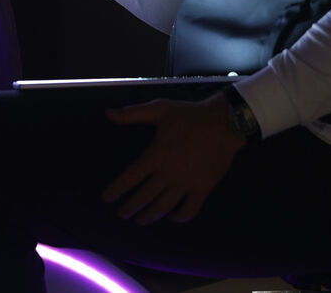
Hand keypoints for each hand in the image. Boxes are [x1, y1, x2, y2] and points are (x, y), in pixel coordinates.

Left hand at [102, 94, 244, 223]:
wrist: (224, 123)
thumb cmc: (189, 115)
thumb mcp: (159, 109)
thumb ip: (132, 114)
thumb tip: (108, 114)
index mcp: (155, 155)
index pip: (130, 178)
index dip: (116, 190)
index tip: (106, 199)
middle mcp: (168, 174)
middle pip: (144, 197)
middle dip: (130, 207)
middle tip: (121, 214)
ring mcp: (186, 184)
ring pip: (164, 206)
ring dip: (150, 216)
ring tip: (140, 220)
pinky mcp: (203, 189)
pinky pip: (189, 210)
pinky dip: (179, 217)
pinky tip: (171, 217)